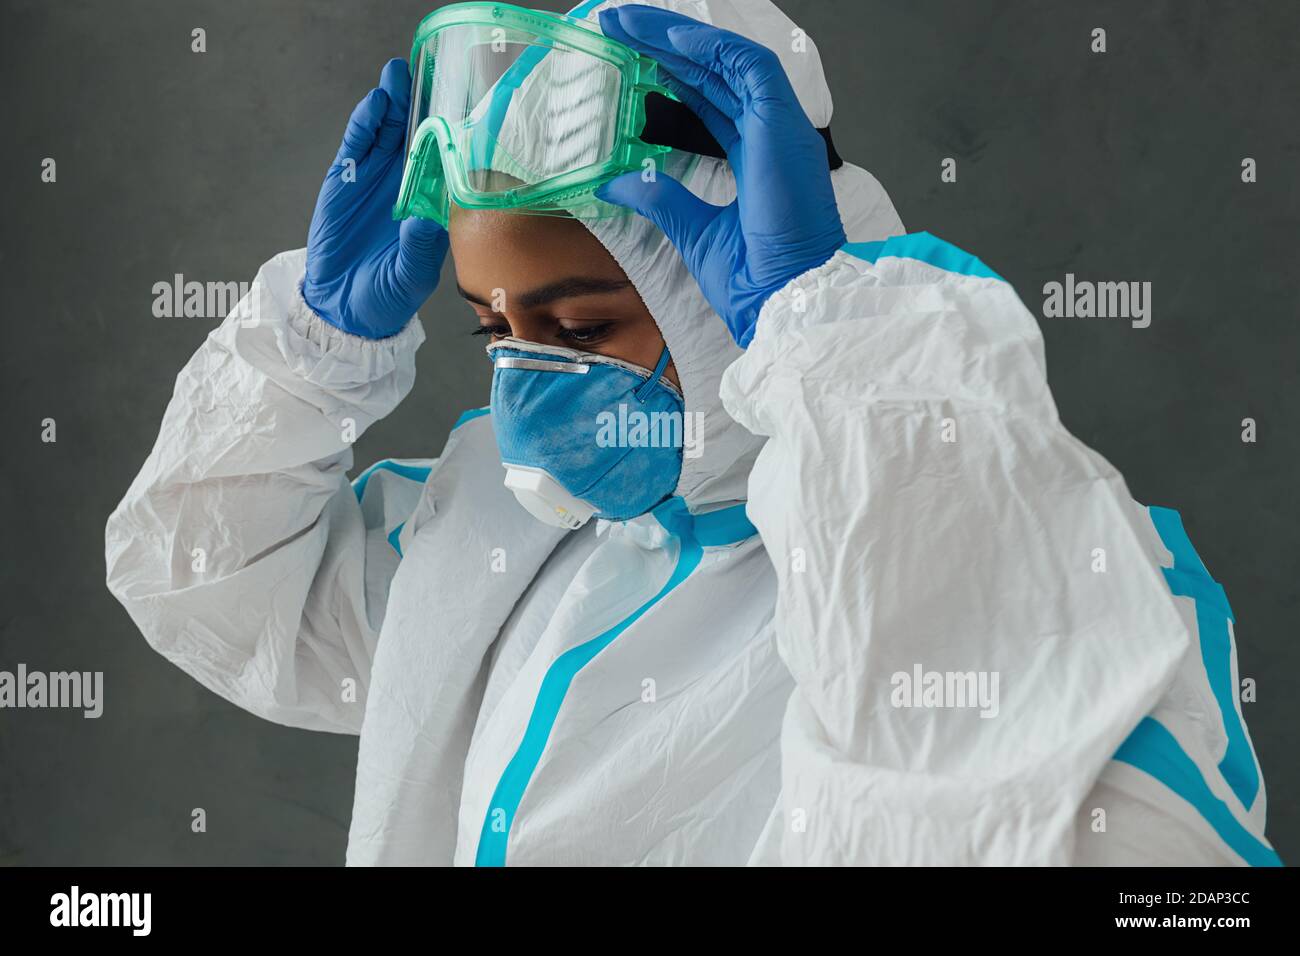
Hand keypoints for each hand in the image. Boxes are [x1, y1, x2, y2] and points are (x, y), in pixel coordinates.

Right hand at [303, 59, 447, 338]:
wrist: (343, 307)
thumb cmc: (388, 297)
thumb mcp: (410, 277)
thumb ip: (419, 247)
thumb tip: (426, 217)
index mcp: (433, 207)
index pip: (448, 162)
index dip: (454, 133)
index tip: (468, 105)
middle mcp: (409, 186)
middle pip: (420, 136)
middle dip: (426, 102)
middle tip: (434, 69)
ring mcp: (377, 179)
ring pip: (389, 132)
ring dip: (396, 102)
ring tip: (399, 73)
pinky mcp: (346, 179)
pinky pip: (357, 144)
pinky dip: (365, 124)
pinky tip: (375, 103)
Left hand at [595, 5, 844, 347]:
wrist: (784, 303)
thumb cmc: (755, 280)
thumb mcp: (693, 231)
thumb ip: (661, 199)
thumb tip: (617, 184)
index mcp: (756, 160)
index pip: (711, 101)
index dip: (673, 75)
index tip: (633, 59)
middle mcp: (771, 136)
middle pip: (715, 73)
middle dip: (666, 46)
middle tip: (618, 25)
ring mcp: (780, 129)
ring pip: (729, 60)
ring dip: (678, 37)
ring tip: (629, 21)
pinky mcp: (783, 127)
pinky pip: (749, 68)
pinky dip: (710, 49)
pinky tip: (668, 39)